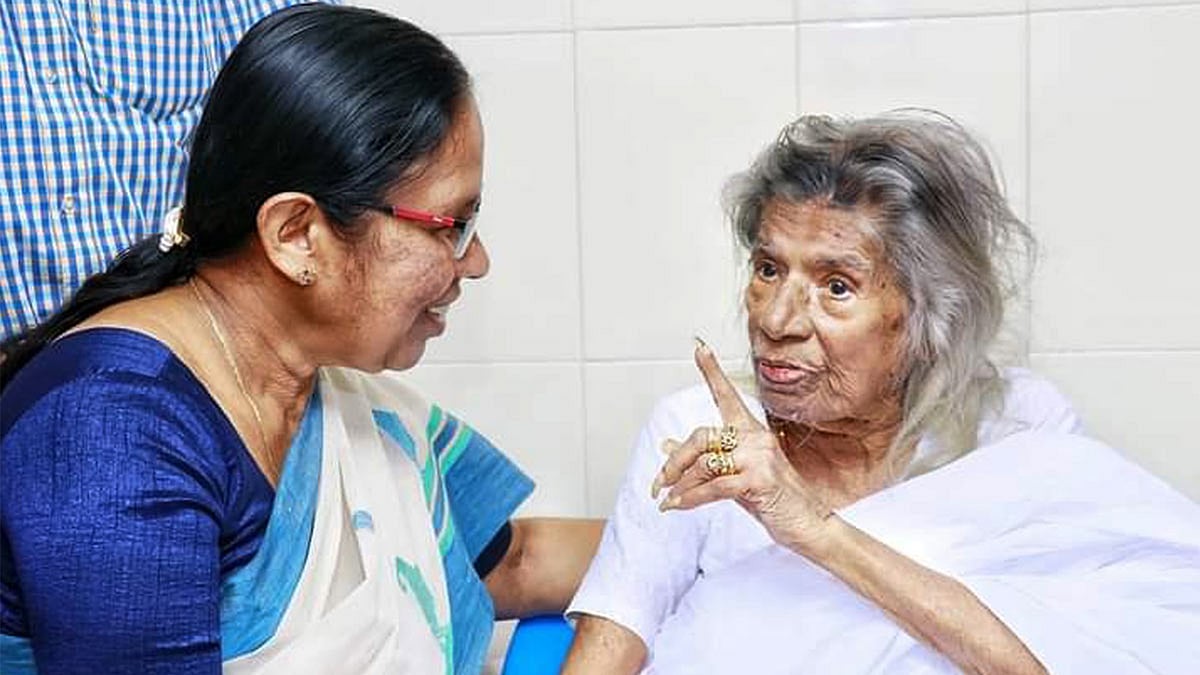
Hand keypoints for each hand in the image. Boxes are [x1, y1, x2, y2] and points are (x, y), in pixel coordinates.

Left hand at [650, 339, 833, 554]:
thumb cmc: (773, 499)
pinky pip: (714, 486)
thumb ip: (704, 459)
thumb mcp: (734, 475)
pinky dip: (691, 498)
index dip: (712, 371)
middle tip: (659, 483)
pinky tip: (678, 506)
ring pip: (705, 463)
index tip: (698, 347)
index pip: (728, 396)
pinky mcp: (760, 478)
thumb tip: (667, 444)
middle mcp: (756, 437)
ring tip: (666, 500)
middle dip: (675, 462)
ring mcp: (760, 456)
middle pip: (701, 436)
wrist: (808, 525)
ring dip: (679, 486)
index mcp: (751, 432)